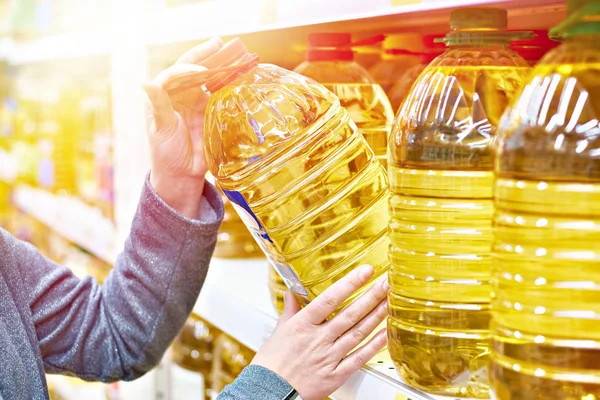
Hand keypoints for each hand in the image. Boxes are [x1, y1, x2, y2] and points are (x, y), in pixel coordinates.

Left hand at [142, 37, 222, 217]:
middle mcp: (179, 94)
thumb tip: (146, 82)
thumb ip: (158, 105)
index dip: (188, 68)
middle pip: (193, 68)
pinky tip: (238, 76)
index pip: (176, 73)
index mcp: (163, 95)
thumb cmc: (165, 153)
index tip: (202, 71)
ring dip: (220, 65)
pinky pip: (219, 93)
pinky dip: (228, 83)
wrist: (182, 175)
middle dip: (206, 55)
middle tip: (221, 44)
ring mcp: (195, 102)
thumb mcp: (161, 129)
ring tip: (233, 54)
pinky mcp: (209, 111)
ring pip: (208, 78)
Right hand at [252, 265, 388, 399]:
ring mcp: (328, 357)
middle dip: (370, 297)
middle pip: (349, 314)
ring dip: (375, 317)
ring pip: (357, 333)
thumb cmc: (273, 362)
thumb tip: (292, 292)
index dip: (349, 284)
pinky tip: (384, 334)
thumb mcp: (280, 329)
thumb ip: (291, 309)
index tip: (364, 271)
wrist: (270, 390)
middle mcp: (318, 339)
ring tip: (388, 302)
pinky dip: (374, 346)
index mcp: (303, 324)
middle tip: (385, 283)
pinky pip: (358, 358)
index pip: (330, 299)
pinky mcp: (335, 375)